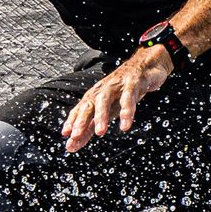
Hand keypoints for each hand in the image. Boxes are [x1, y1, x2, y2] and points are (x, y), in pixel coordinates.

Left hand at [62, 43, 177, 151]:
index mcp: (94, 97)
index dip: (72, 123)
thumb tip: (73, 144)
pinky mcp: (132, 84)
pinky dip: (126, 111)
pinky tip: (125, 126)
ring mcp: (117, 86)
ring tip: (100, 132)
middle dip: (81, 121)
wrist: (145, 67)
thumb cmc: (123, 91)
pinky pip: (128, 98)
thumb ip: (92, 126)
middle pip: (88, 105)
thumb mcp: (107, 110)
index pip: (80, 111)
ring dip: (101, 116)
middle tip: (75, 136)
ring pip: (105, 101)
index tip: (66, 137)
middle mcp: (102, 91)